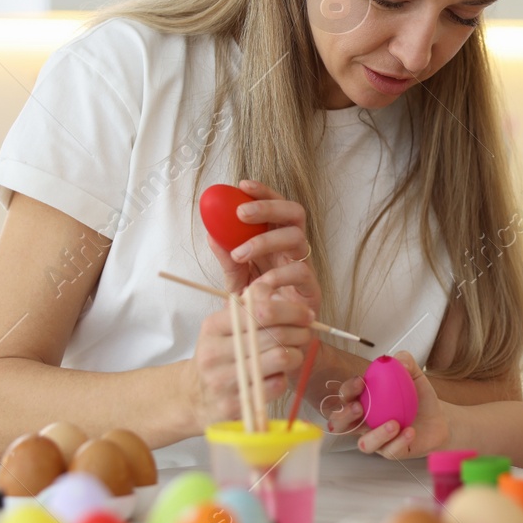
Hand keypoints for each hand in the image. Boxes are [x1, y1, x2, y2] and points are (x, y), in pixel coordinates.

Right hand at [185, 285, 313, 430]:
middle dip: (300, 332)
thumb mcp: (225, 328)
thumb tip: (284, 298)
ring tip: (294, 353)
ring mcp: (222, 381)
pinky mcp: (233, 405)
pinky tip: (277, 375)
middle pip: (275, 334)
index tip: (306, 315)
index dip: (292, 311)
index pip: (261, 310)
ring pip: (280, 358)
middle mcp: (214, 353)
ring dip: (296, 354)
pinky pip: (276, 385)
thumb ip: (250, 309)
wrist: (195, 397)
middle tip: (306, 333)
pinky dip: (284, 378)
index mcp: (213, 327)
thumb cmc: (219, 357)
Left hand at [208, 181, 321, 316]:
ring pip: (298, 239)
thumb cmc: (258, 303)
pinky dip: (279, 275)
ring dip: (267, 241)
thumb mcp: (236, 279)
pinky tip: (259, 283)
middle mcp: (294, 249)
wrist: (275, 337)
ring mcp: (305, 267)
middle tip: (241, 213)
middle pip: (295, 213)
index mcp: (278, 240)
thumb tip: (211, 233)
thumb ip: (227, 258)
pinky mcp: (312, 290)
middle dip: (269, 207)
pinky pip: (301, 274)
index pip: (277, 207)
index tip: (242, 185)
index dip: (264, 193)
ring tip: (240, 254)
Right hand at [330, 352, 449, 458]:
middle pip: (340, 424)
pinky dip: (399, 442)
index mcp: (365, 400)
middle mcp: (365, 422)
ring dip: (376, 434)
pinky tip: (410, 432)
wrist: (438, 419)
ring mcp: (377, 439)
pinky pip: (389, 451)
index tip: (360, 382)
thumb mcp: (414, 375)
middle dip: (343, 416)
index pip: (345, 396)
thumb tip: (398, 359)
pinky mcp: (391, 451)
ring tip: (394, 424)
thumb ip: (406, 363)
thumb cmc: (418, 398)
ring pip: (364, 444)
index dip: (347, 390)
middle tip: (359, 408)